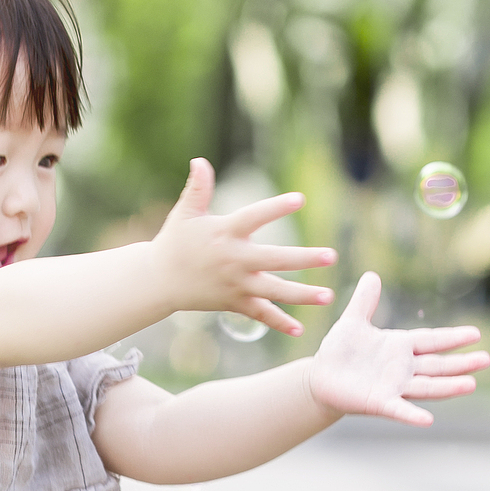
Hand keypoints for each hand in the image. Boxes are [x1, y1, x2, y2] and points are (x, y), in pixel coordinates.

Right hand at [150, 157, 335, 337]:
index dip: (276, 208)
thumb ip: (197, 188)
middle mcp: (234, 260)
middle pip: (275, 260)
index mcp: (225, 233)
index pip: (254, 218)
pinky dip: (278, 323)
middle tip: (331, 256)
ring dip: (302, 295)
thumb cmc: (175, 242)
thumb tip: (199, 161)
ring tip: (328, 296)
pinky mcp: (233, 302)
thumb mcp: (184, 213)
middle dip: (304, 259)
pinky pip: (259, 315)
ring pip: (274, 291)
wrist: (158, 281)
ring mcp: (236, 284)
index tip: (300, 199)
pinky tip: (300, 329)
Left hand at [307, 272, 488, 426]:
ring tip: (471, 384)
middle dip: (461, 363)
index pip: (432, 340)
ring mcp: (393, 387)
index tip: (476, 333)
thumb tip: (372, 275)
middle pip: (437, 365)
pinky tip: (428, 420)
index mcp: (400, 347)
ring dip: (448, 387)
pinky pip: (399, 409)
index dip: (452, 337)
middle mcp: (402, 368)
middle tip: (486, 359)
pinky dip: (412, 415)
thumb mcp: (352, 321)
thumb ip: (364, 301)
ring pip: (427, 387)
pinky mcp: (379, 403)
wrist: (320, 378)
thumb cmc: (338, 351)